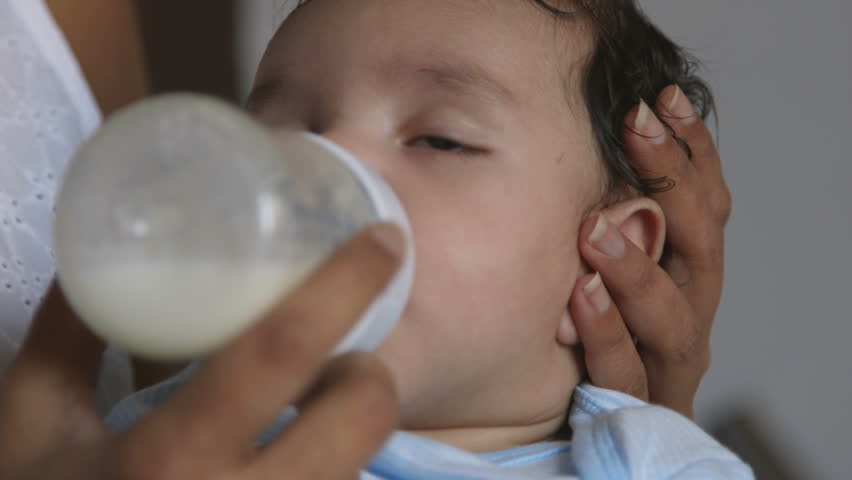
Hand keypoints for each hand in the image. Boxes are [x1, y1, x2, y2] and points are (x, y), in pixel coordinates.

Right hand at [0, 224, 403, 479]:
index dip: (346, 283)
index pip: (282, 349)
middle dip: (371, 372)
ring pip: (365, 469)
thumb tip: (96, 261)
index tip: (384, 241)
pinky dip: (333, 469)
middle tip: (336, 363)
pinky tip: (293, 460)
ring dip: (356, 427)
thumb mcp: (32, 427)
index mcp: (171, 460)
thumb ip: (67, 338)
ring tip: (311, 417)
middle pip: (364, 416)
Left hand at [570, 85, 730, 417]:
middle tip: (636, 127)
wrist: (592, 422)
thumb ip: (606, 218)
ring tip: (597, 227)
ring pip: (672, 315)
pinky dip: (604, 331)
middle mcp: (687, 314)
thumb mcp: (605, 266)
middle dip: (673, 183)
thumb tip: (586, 145)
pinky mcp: (636, 404)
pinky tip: (579, 296)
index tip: (661, 98)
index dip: (691, 153)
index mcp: (687, 277)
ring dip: (637, 267)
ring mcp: (666, 363)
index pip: (706, 208)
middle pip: (701, 249)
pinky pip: (623, 370)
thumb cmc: (593, 329)